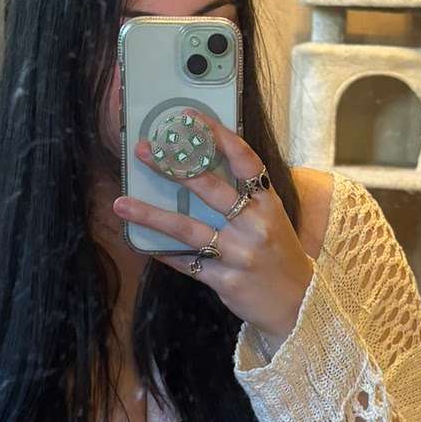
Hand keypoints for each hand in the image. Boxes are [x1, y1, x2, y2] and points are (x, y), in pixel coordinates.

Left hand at [112, 114, 313, 341]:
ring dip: (152, 215)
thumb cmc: (280, 255)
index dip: (218, 136)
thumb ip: (244, 196)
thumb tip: (199, 167)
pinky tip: (141, 242)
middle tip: (144, 151)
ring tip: (121, 204)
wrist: (299, 304)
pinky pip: (187, 263)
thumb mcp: (273, 219)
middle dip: (174, 167)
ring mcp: (239, 254)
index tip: (190, 117)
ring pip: (188, 229)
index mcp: (268, 203)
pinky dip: (164, 252)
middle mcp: (254, 226)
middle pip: (210, 189)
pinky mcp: (225, 281)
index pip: (244, 160)